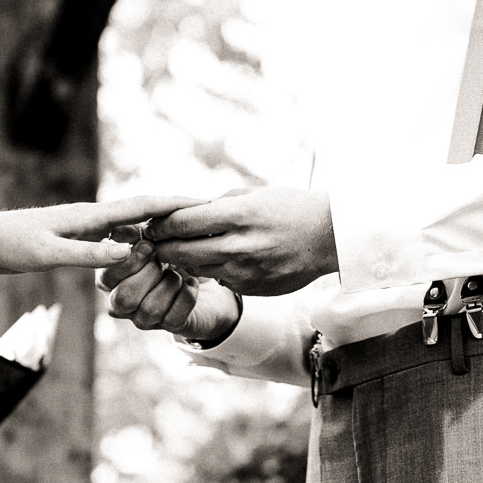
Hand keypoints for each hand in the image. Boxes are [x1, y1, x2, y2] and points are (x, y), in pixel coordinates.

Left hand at [0, 194, 204, 278]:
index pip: (142, 206)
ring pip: (131, 224)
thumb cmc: (8, 246)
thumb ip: (88, 255)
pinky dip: (135, 240)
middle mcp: (90, 216)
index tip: (206, 201)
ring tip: (187, 231)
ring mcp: (83, 226)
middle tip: (210, 214)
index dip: (176, 203)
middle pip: (144, 210)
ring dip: (158, 226)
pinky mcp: (74, 237)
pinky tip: (144, 250)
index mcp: (89, 216)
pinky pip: (114, 237)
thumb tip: (128, 252)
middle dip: (176, 210)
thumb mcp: (48, 254)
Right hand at [98, 242, 240, 341]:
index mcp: (111, 281)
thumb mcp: (152, 239)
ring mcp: (145, 319)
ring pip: (150, 309)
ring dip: (169, 284)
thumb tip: (121, 229)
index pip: (105, 279)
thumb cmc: (169, 254)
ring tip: (179, 272)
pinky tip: (192, 283)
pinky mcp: (171, 327)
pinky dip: (187, 296)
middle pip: (124, 299)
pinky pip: (175, 317)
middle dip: (148, 274)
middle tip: (163, 259)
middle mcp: (123, 304)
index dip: (127, 263)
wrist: (205, 281)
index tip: (149, 245)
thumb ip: (135, 233)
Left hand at [144, 188, 337, 296]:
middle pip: (181, 252)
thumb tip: (185, 211)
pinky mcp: (252, 288)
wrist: (329, 237)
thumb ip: (219, 204)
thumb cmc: (292, 207)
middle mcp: (240, 246)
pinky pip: (219, 280)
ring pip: (196, 270)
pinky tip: (214, 259)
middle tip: (153, 241)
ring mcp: (246, 271)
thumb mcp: (254, 193)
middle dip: (162, 246)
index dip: (161, 224)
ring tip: (179, 249)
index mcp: (239, 215)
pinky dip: (211, 270)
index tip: (152, 223)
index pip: (183, 223)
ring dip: (183, 261)